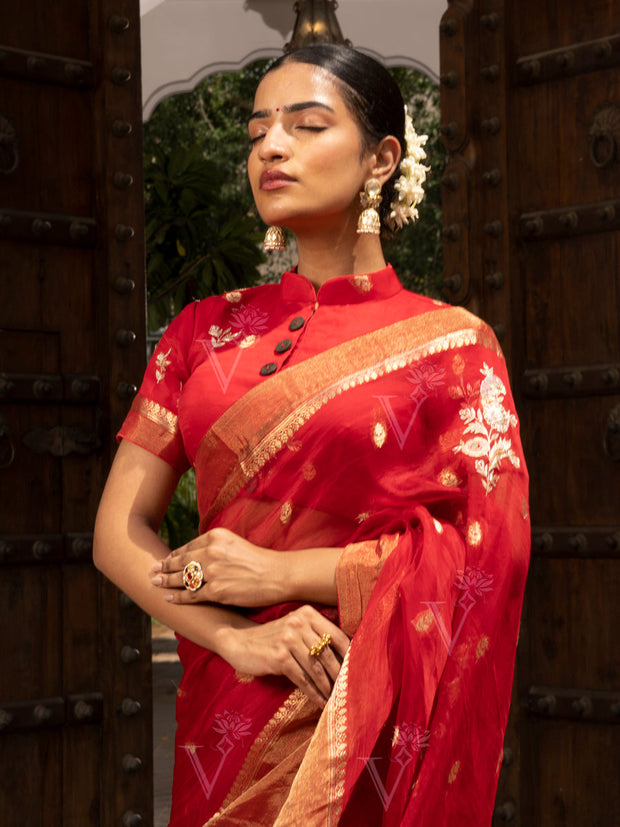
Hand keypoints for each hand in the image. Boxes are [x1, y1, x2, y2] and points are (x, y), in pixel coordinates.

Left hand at [150, 527, 282, 606]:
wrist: (278, 574)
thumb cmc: (260, 560)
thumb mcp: (235, 543)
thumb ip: (216, 547)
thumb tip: (199, 555)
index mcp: (216, 536)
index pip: (188, 546)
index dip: (175, 555)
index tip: (165, 560)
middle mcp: (211, 552)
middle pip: (181, 561)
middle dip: (164, 567)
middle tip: (153, 570)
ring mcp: (212, 572)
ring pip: (183, 578)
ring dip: (167, 581)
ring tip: (155, 583)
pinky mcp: (217, 591)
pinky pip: (192, 595)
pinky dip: (178, 598)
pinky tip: (169, 599)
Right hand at [221, 605, 349, 707]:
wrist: (239, 641)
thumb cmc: (272, 638)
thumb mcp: (294, 628)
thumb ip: (316, 636)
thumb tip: (347, 656)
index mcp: (307, 614)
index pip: (337, 635)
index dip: (350, 655)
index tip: (359, 671)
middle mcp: (299, 623)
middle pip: (328, 654)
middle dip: (340, 676)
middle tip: (349, 691)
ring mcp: (289, 639)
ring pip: (317, 669)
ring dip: (328, 688)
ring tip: (336, 700)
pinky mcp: (279, 657)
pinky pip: (303, 679)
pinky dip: (314, 693)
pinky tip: (320, 702)